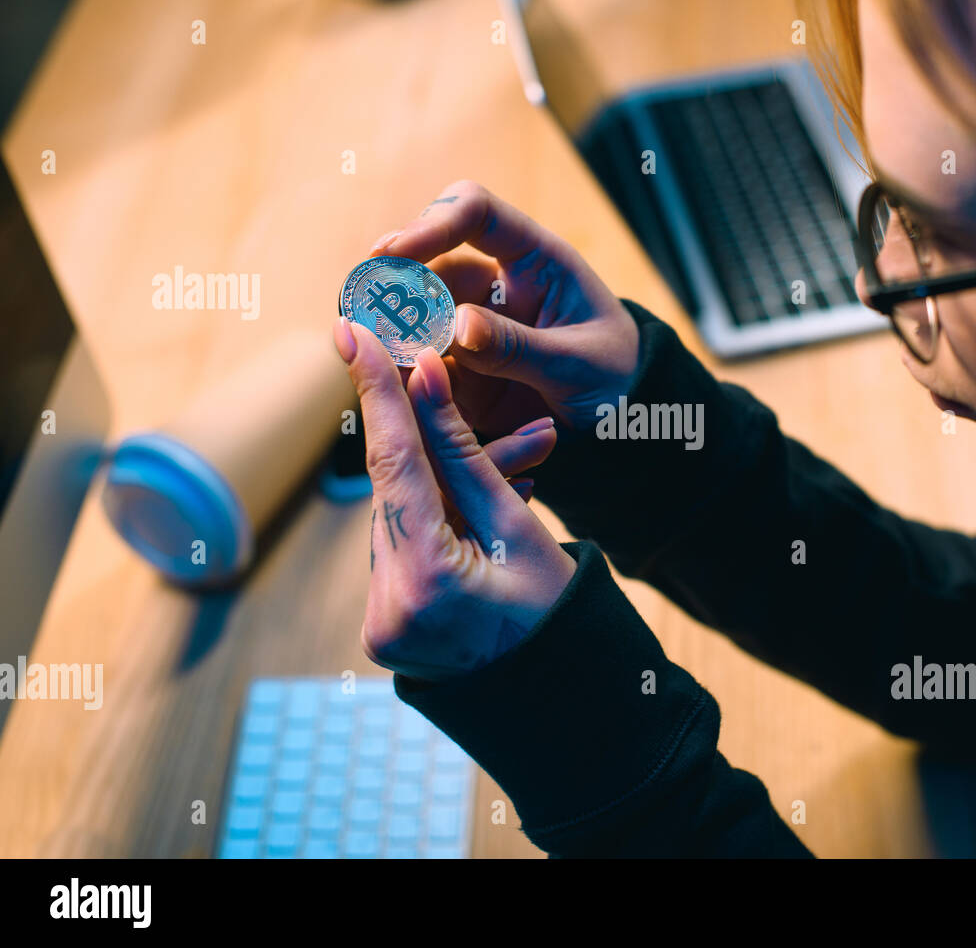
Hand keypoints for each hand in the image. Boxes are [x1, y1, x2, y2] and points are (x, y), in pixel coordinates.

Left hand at [333, 315, 576, 680]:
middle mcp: (388, 608)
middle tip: (435, 371)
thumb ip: (465, 453)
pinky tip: (481, 503)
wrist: (564, 700)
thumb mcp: (520, 527)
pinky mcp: (384, 626)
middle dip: (426, 437)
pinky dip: (437, 519)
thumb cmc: (559, 615)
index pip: (393, 466)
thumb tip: (425, 378)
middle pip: (396, 492)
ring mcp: (380, 624)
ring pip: (401, 518)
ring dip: (441, 482)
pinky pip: (405, 549)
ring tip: (516, 460)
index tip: (353, 331)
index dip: (376, 392)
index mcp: (429, 583)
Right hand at [367, 180, 639, 439]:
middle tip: (364, 312)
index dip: (431, 224)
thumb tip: (458, 326)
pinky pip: (423, 369)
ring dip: (393, 336)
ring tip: (374, 356)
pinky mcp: (463, 373)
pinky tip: (394, 391)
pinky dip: (406, 378)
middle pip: (429, 269)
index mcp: (534, 260)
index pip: (474, 214)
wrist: (626, 420)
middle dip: (395, 288)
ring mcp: (475, 329)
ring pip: (416, 321)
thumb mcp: (580, 363)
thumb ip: (521, 346)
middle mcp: (496, 286)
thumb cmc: (618, 375)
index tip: (393, 252)